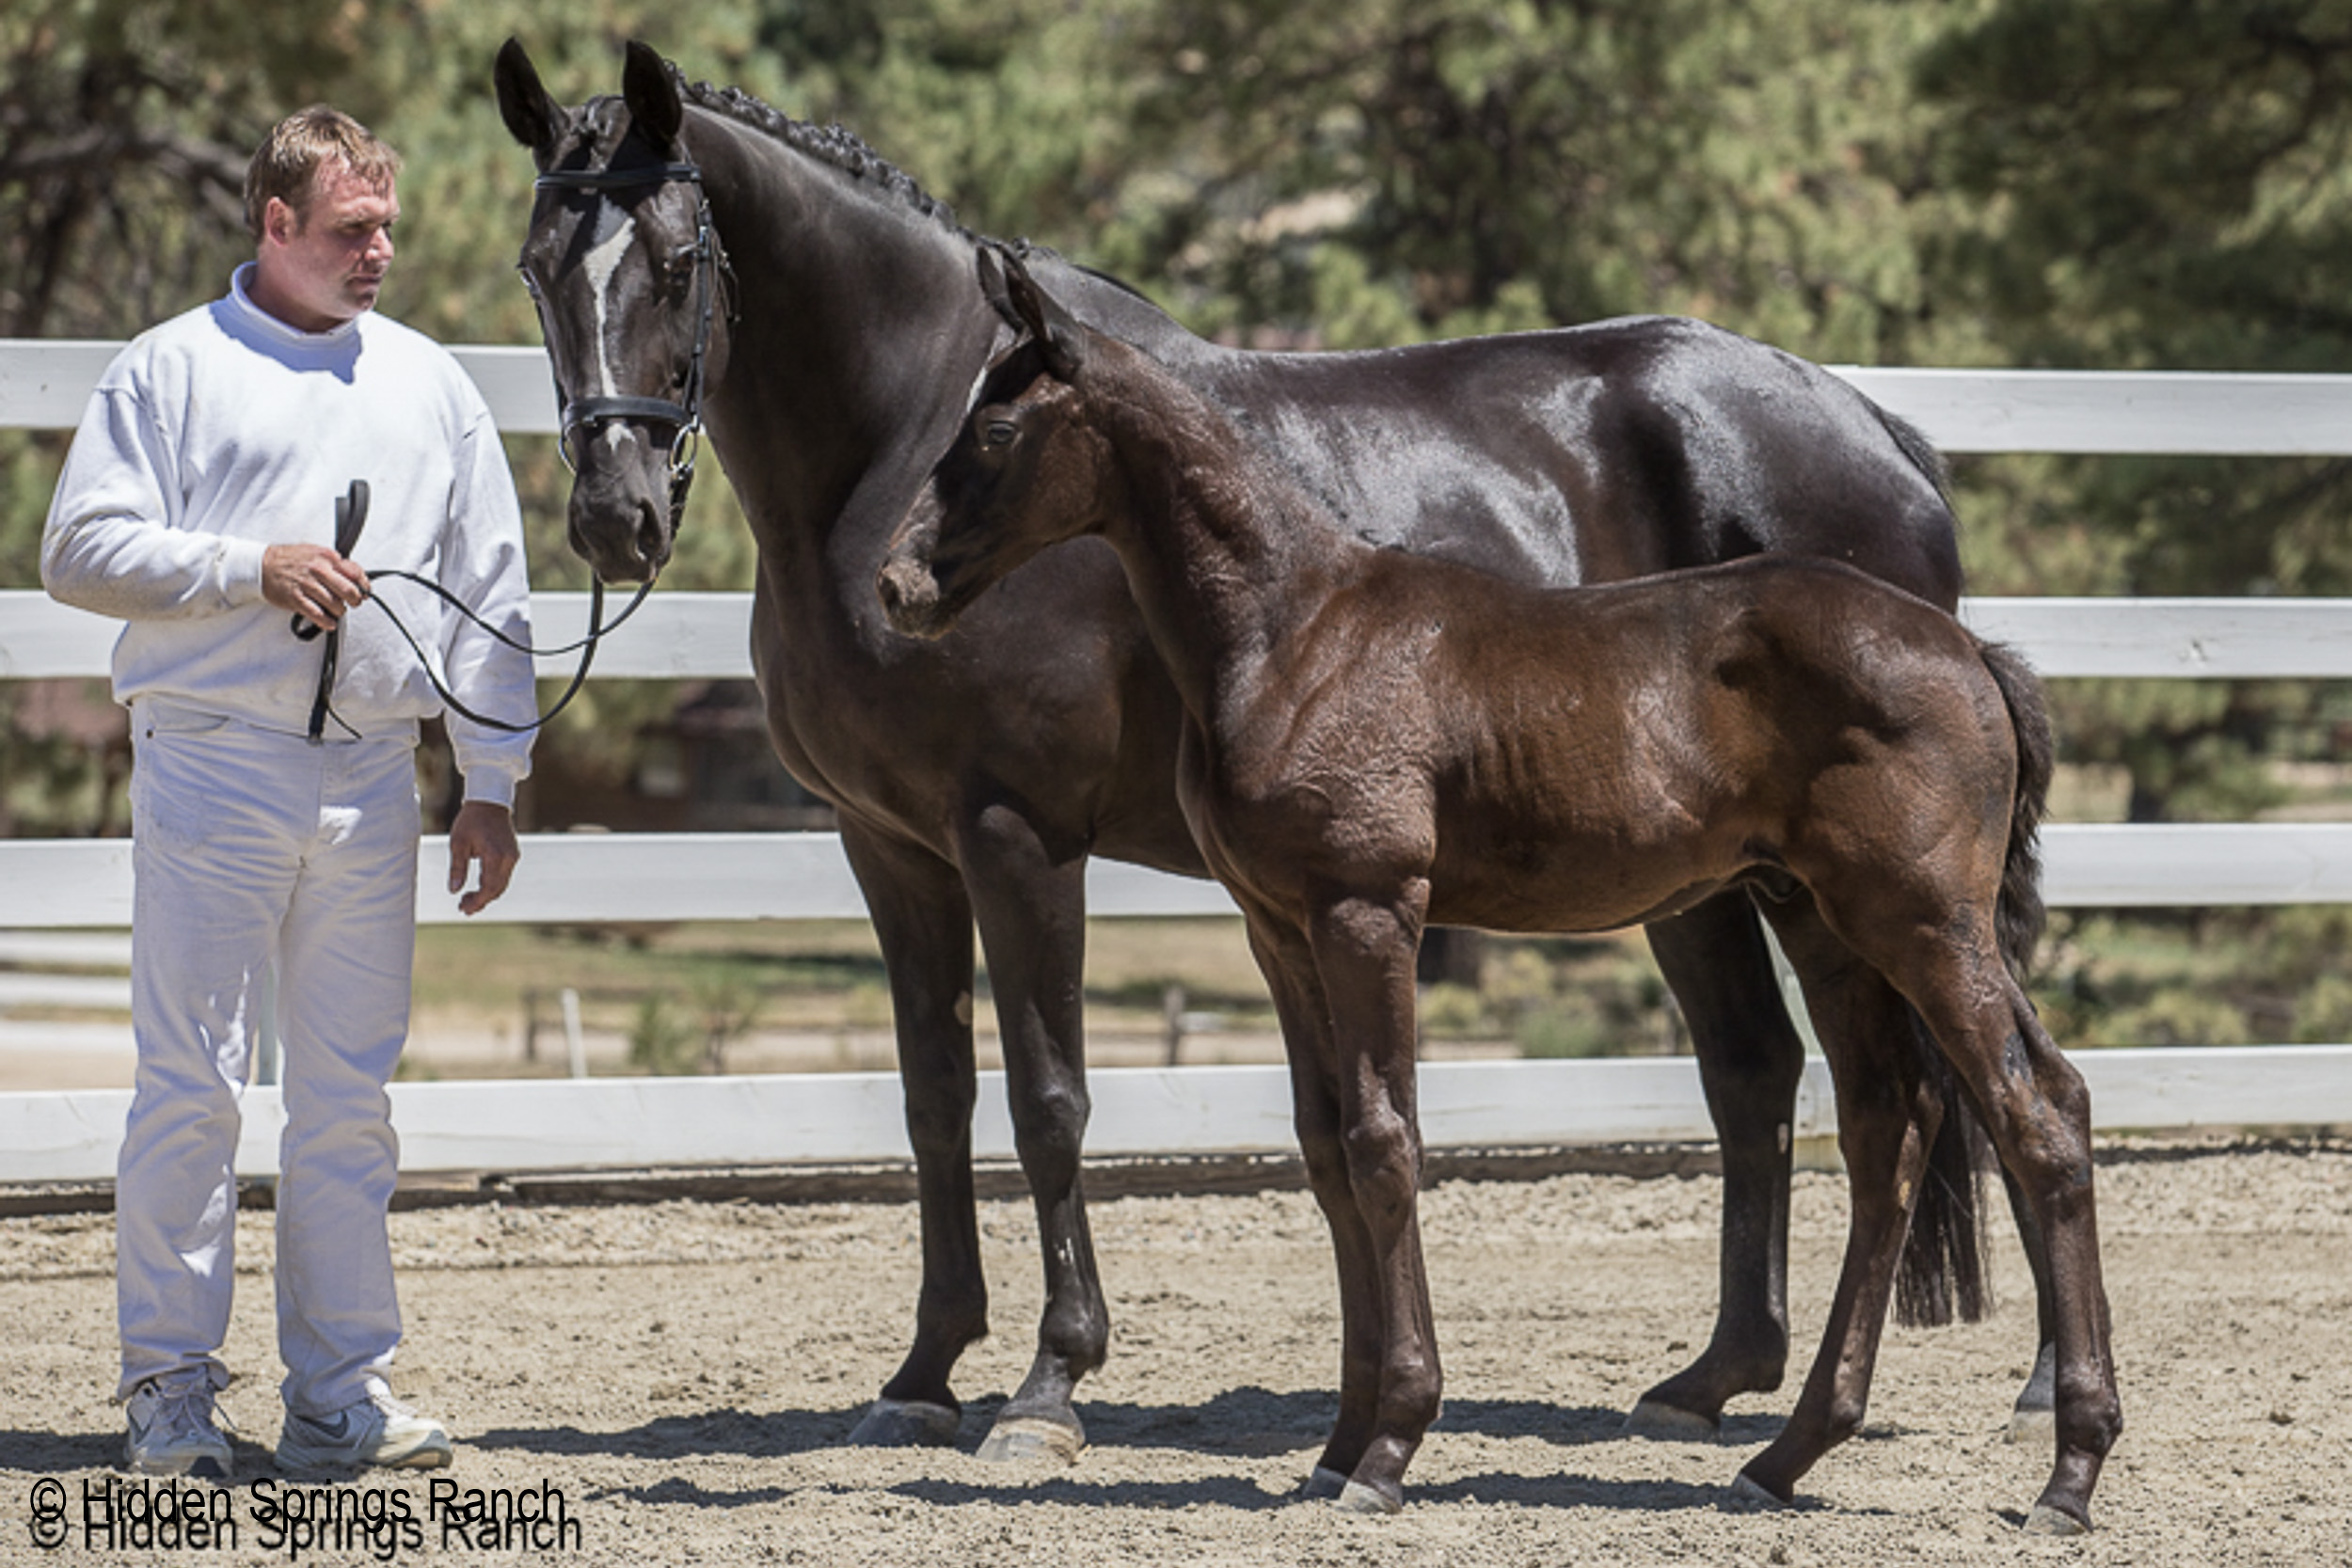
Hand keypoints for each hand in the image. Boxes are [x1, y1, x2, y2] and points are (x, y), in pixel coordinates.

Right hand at [264, 542, 368, 632]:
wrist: (262, 565)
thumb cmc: (290, 560)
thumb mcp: (316, 553)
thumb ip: (336, 563)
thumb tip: (357, 577)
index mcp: (326, 557)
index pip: (355, 572)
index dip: (364, 586)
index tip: (365, 592)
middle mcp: (318, 569)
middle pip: (348, 590)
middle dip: (355, 600)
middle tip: (353, 603)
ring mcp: (306, 584)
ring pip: (334, 604)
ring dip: (339, 611)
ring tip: (336, 610)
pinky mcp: (295, 598)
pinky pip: (317, 614)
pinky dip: (326, 621)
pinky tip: (329, 622)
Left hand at [447, 801, 520, 915]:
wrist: (489, 802)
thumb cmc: (470, 821)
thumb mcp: (458, 843)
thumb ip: (457, 868)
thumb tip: (453, 891)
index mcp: (495, 856)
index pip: (488, 887)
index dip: (477, 902)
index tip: (463, 910)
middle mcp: (508, 858)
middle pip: (497, 889)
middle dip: (481, 901)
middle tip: (463, 908)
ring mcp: (513, 857)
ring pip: (502, 884)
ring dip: (487, 894)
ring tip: (468, 899)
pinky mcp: (513, 854)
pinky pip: (504, 876)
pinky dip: (492, 885)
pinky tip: (479, 887)